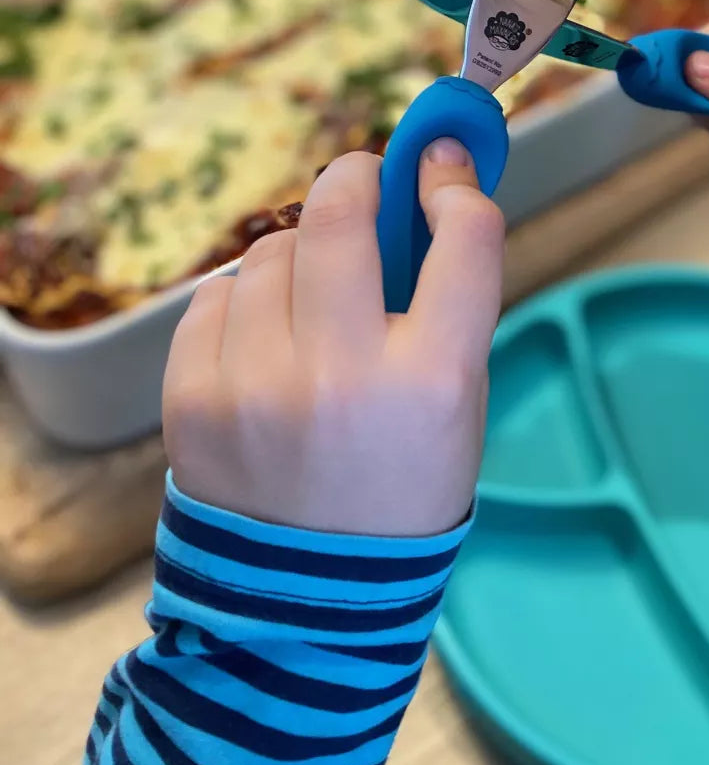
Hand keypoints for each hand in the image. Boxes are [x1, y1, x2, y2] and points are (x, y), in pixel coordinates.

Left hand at [162, 140, 503, 536]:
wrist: (310, 603)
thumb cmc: (405, 486)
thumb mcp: (458, 401)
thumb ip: (446, 298)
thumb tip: (422, 183)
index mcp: (433, 379)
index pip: (462, 235)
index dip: (452, 180)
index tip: (438, 161)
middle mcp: (344, 374)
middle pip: (341, 214)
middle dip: (356, 178)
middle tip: (361, 183)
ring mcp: (257, 385)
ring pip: (272, 250)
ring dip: (299, 256)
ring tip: (310, 305)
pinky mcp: (191, 398)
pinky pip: (215, 295)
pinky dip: (244, 301)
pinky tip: (263, 341)